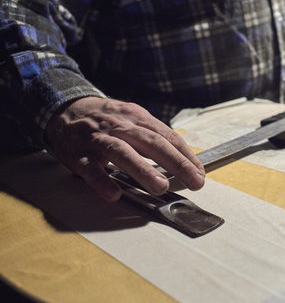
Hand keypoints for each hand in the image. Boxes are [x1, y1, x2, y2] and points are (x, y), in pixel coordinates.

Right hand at [45, 96, 204, 200]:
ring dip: (143, 170)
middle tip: (194, 182)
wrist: (65, 108)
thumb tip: (183, 160)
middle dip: (176, 163)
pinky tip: (114, 193)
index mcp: (137, 117)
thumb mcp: (133, 120)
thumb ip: (154, 138)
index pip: (167, 136)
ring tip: (160, 187)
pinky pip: (89, 168)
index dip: (185, 156)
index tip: (200, 173)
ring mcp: (98, 138)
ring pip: (122, 152)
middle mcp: (120, 126)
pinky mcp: (77, 153)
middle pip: (151, 143)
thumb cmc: (107, 119)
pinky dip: (101, 181)